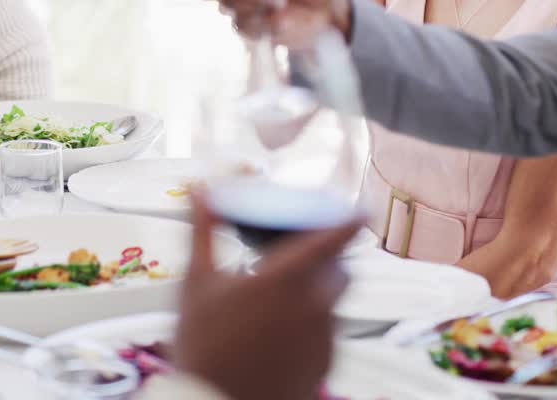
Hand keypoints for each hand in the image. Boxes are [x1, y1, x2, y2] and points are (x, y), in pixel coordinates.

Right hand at [174, 194, 358, 399]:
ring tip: (277, 302)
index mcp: (286, 279)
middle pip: (340, 270)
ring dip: (316, 293)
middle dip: (328, 259)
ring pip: (333, 303)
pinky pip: (327, 334)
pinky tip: (278, 333)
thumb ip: (204, 230)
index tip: (359, 208)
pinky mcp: (324, 365)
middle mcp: (314, 307)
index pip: (335, 237)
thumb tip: (200, 191)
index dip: (350, 218)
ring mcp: (322, 339)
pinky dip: (311, 325)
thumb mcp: (196, 282)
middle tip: (299, 259)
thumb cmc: (202, 346)